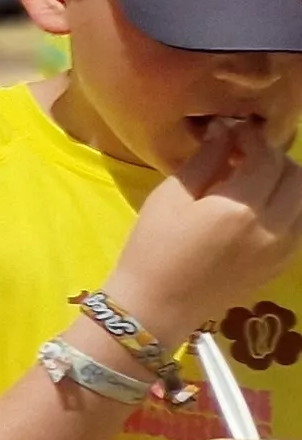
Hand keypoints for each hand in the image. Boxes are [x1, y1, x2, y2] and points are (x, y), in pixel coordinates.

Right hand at [106, 116, 301, 339]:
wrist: (157, 307)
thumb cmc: (153, 249)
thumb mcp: (170, 197)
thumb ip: (205, 161)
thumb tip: (226, 132)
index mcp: (240, 208)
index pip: (267, 157)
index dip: (252, 138)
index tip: (233, 133)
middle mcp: (273, 228)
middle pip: (297, 176)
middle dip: (274, 158)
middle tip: (244, 156)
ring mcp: (284, 249)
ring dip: (285, 181)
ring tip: (254, 182)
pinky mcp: (284, 263)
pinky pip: (300, 223)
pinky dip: (288, 206)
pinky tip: (258, 208)